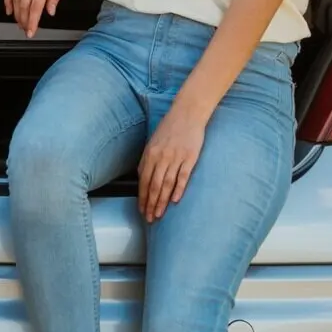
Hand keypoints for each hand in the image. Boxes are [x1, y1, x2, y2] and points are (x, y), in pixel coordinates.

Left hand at [137, 96, 208, 220]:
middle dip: (150, 204)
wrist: (188, 113)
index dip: (142, 197)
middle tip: (149, 218)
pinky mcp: (190, 157)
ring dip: (161, 202)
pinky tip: (175, 201)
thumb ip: (148, 160)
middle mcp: (161, 157)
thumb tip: (142, 178)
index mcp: (150, 154)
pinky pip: (183, 177)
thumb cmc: (170, 127)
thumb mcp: (153, 142)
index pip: (143, 181)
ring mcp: (176, 157)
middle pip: (153, 185)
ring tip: (159, 214)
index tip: (141, 210)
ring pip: (166, 184)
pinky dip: (178, 189)